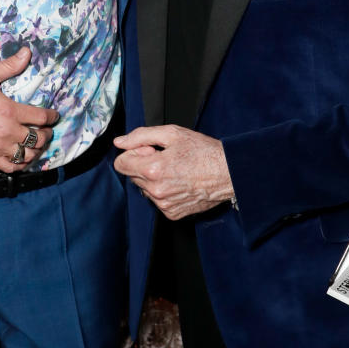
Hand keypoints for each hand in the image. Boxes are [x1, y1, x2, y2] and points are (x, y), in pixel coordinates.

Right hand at [0, 46, 57, 171]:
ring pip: (28, 155)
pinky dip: (21, 164)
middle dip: (46, 134)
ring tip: (37, 144)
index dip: (51, 117)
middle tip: (46, 130)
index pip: (41, 117)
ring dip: (37, 150)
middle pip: (38, 138)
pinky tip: (22, 158)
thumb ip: (8, 66)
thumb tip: (26, 53)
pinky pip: (12, 167)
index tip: (53, 116)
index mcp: (9, 110)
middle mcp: (7, 131)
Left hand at [113, 124, 233, 219]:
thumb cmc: (204, 151)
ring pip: (144, 188)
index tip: (151, 150)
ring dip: (154, 179)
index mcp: (153, 169)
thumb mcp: (172, 133)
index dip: (134, 153)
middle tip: (167, 158)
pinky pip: (157, 200)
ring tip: (176, 170)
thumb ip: (141, 136)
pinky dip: (164, 191)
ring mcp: (164, 205)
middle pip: (132, 175)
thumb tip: (119, 142)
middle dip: (144, 165)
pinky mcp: (172, 214)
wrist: (229, 173)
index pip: (121, 163)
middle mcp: (156, 191)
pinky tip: (180, 182)